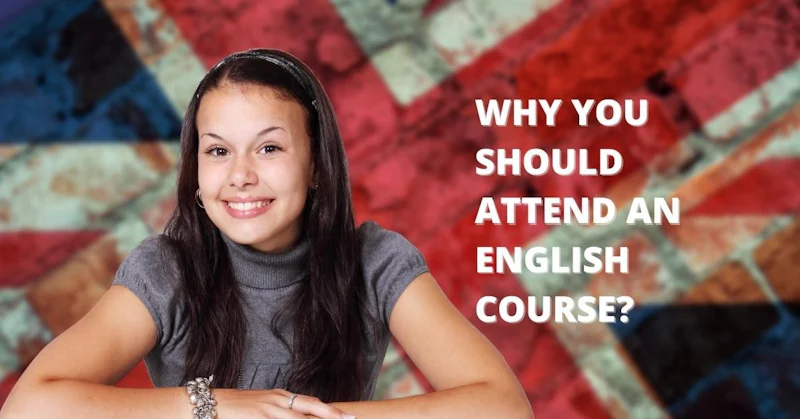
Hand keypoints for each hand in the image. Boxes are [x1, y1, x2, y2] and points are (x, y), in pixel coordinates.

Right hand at [213, 388, 352, 418]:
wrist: (207, 404)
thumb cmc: (236, 408)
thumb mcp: (261, 407)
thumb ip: (279, 412)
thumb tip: (295, 417)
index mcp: (280, 397)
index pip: (311, 403)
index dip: (329, 410)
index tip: (345, 416)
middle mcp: (277, 400)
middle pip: (311, 407)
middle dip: (331, 415)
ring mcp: (267, 409)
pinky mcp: (257, 418)